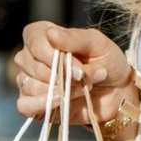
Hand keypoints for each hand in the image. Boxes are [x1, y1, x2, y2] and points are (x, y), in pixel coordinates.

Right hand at [14, 22, 135, 129]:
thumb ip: (75, 38)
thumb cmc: (106, 62)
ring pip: (31, 86)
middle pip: (33, 66)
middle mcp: (30, 58)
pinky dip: (41, 105)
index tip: (78, 68)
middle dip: (62, 76)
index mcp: (41, 36)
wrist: (116, 91)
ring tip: (80, 89)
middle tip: (83, 79)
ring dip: (59, 91)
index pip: (34, 41)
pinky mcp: (31, 105)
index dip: (53, 55)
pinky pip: (24, 106)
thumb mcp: (97, 43)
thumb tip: (51, 34)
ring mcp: (28, 82)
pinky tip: (60, 101)